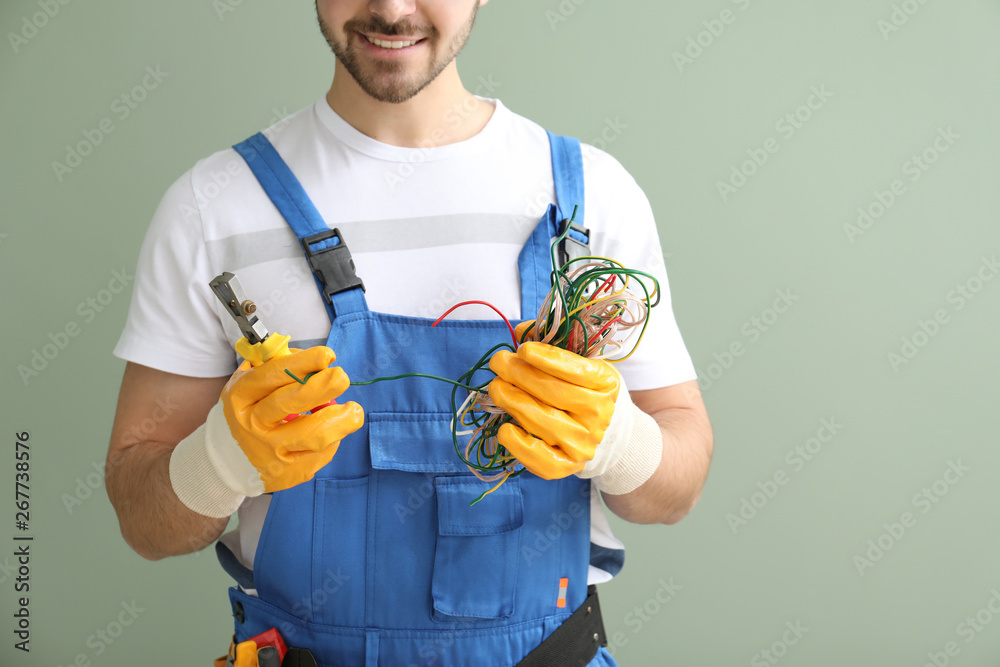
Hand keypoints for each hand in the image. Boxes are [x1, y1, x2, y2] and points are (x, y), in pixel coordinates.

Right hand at [219, 345, 363, 493]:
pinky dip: (333, 438)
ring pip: (314, 436)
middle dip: (322, 387)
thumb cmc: (249, 411)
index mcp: (241, 397)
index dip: (303, 364)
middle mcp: (252, 426)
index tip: (327, 355)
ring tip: (353, 410)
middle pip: (291, 404)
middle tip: (341, 377)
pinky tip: (334, 429)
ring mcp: (270, 453)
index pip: (273, 375)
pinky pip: (321, 454)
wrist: (231, 460)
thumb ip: (278, 366)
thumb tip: (317, 360)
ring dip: (340, 421)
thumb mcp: (250, 383)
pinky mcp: (288, 474)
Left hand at [487, 340, 620, 479]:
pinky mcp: (568, 464)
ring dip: (513, 402)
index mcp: (606, 383)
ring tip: (495, 387)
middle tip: (498, 361)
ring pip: (542, 421)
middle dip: (520, 374)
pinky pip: (542, 459)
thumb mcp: (580, 361)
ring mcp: (584, 442)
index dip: (547, 358)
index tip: (523, 349)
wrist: (604, 431)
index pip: (576, 370)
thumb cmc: (584, 389)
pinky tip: (504, 429)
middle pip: (553, 393)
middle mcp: (599, 414)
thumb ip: (554, 344)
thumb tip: (523, 330)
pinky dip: (519, 445)